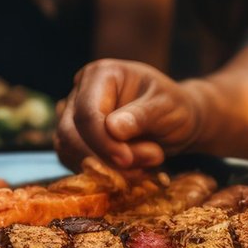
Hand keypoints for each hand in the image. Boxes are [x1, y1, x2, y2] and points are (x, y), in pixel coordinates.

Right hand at [55, 60, 203, 169]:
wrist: (177, 122)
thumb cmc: (174, 107)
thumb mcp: (167, 107)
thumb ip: (141, 115)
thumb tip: (113, 128)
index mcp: (101, 74)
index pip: (87, 112)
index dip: (102, 141)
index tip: (127, 160)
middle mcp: (80, 92)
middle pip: (70, 134)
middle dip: (105, 157)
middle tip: (148, 162)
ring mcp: (74, 117)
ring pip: (70, 152)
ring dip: (107, 168)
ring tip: (146, 165)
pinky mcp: (76, 140)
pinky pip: (77, 164)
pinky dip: (103, 174)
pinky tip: (134, 171)